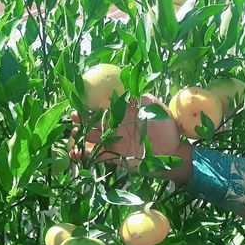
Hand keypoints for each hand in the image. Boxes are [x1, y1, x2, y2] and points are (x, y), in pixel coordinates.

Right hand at [70, 94, 193, 182]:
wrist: (172, 150)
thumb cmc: (165, 126)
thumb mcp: (155, 108)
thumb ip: (141, 98)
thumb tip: (127, 89)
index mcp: (122, 112)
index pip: (103, 106)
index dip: (91, 103)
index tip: (82, 99)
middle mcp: (115, 126)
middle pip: (93, 121)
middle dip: (81, 118)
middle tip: (73, 116)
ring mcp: (113, 141)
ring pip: (91, 138)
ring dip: (80, 136)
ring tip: (73, 134)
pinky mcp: (114, 156)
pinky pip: (96, 156)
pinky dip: (85, 155)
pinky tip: (76, 154)